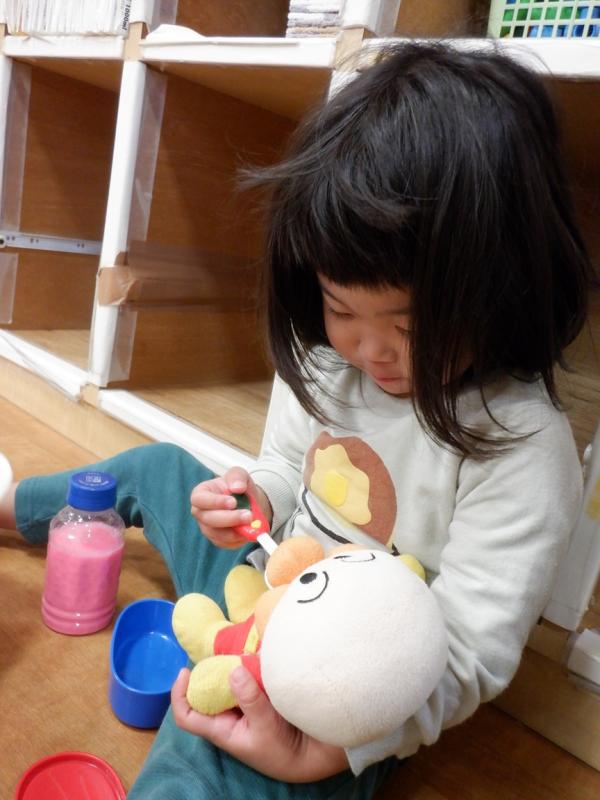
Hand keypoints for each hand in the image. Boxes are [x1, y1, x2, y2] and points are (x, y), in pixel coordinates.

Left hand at [171, 667, 348, 781]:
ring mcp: (241, 708)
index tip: (185, 671)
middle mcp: (227, 717)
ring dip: (229, 668)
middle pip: (205, 692)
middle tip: (219, 653)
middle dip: (208, 672)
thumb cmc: (282, 749)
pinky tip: (253, 656)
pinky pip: (244, 681)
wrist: (309, 754)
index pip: (187, 715)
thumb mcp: (266, 726)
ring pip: (226, 684)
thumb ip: (250, 698)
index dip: (179, 694)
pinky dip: (246, 669)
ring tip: (237, 651)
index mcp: (221, 729)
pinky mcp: (256, 699)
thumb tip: (234, 670)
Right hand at [190, 468, 272, 548]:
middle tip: (248, 515)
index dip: (215, 502)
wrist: (248, 503)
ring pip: (217, 534)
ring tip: (252, 522)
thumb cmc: (238, 488)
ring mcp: (208, 528)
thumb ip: (237, 476)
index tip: (233, 502)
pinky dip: (239, 538)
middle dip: (229, 518)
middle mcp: (201, 512)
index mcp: (201, 494)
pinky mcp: (218, 540)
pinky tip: (249, 529)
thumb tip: (237, 487)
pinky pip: (227, 543)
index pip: (199, 499)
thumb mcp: (239, 475)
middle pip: (208, 519)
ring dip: (236, 530)